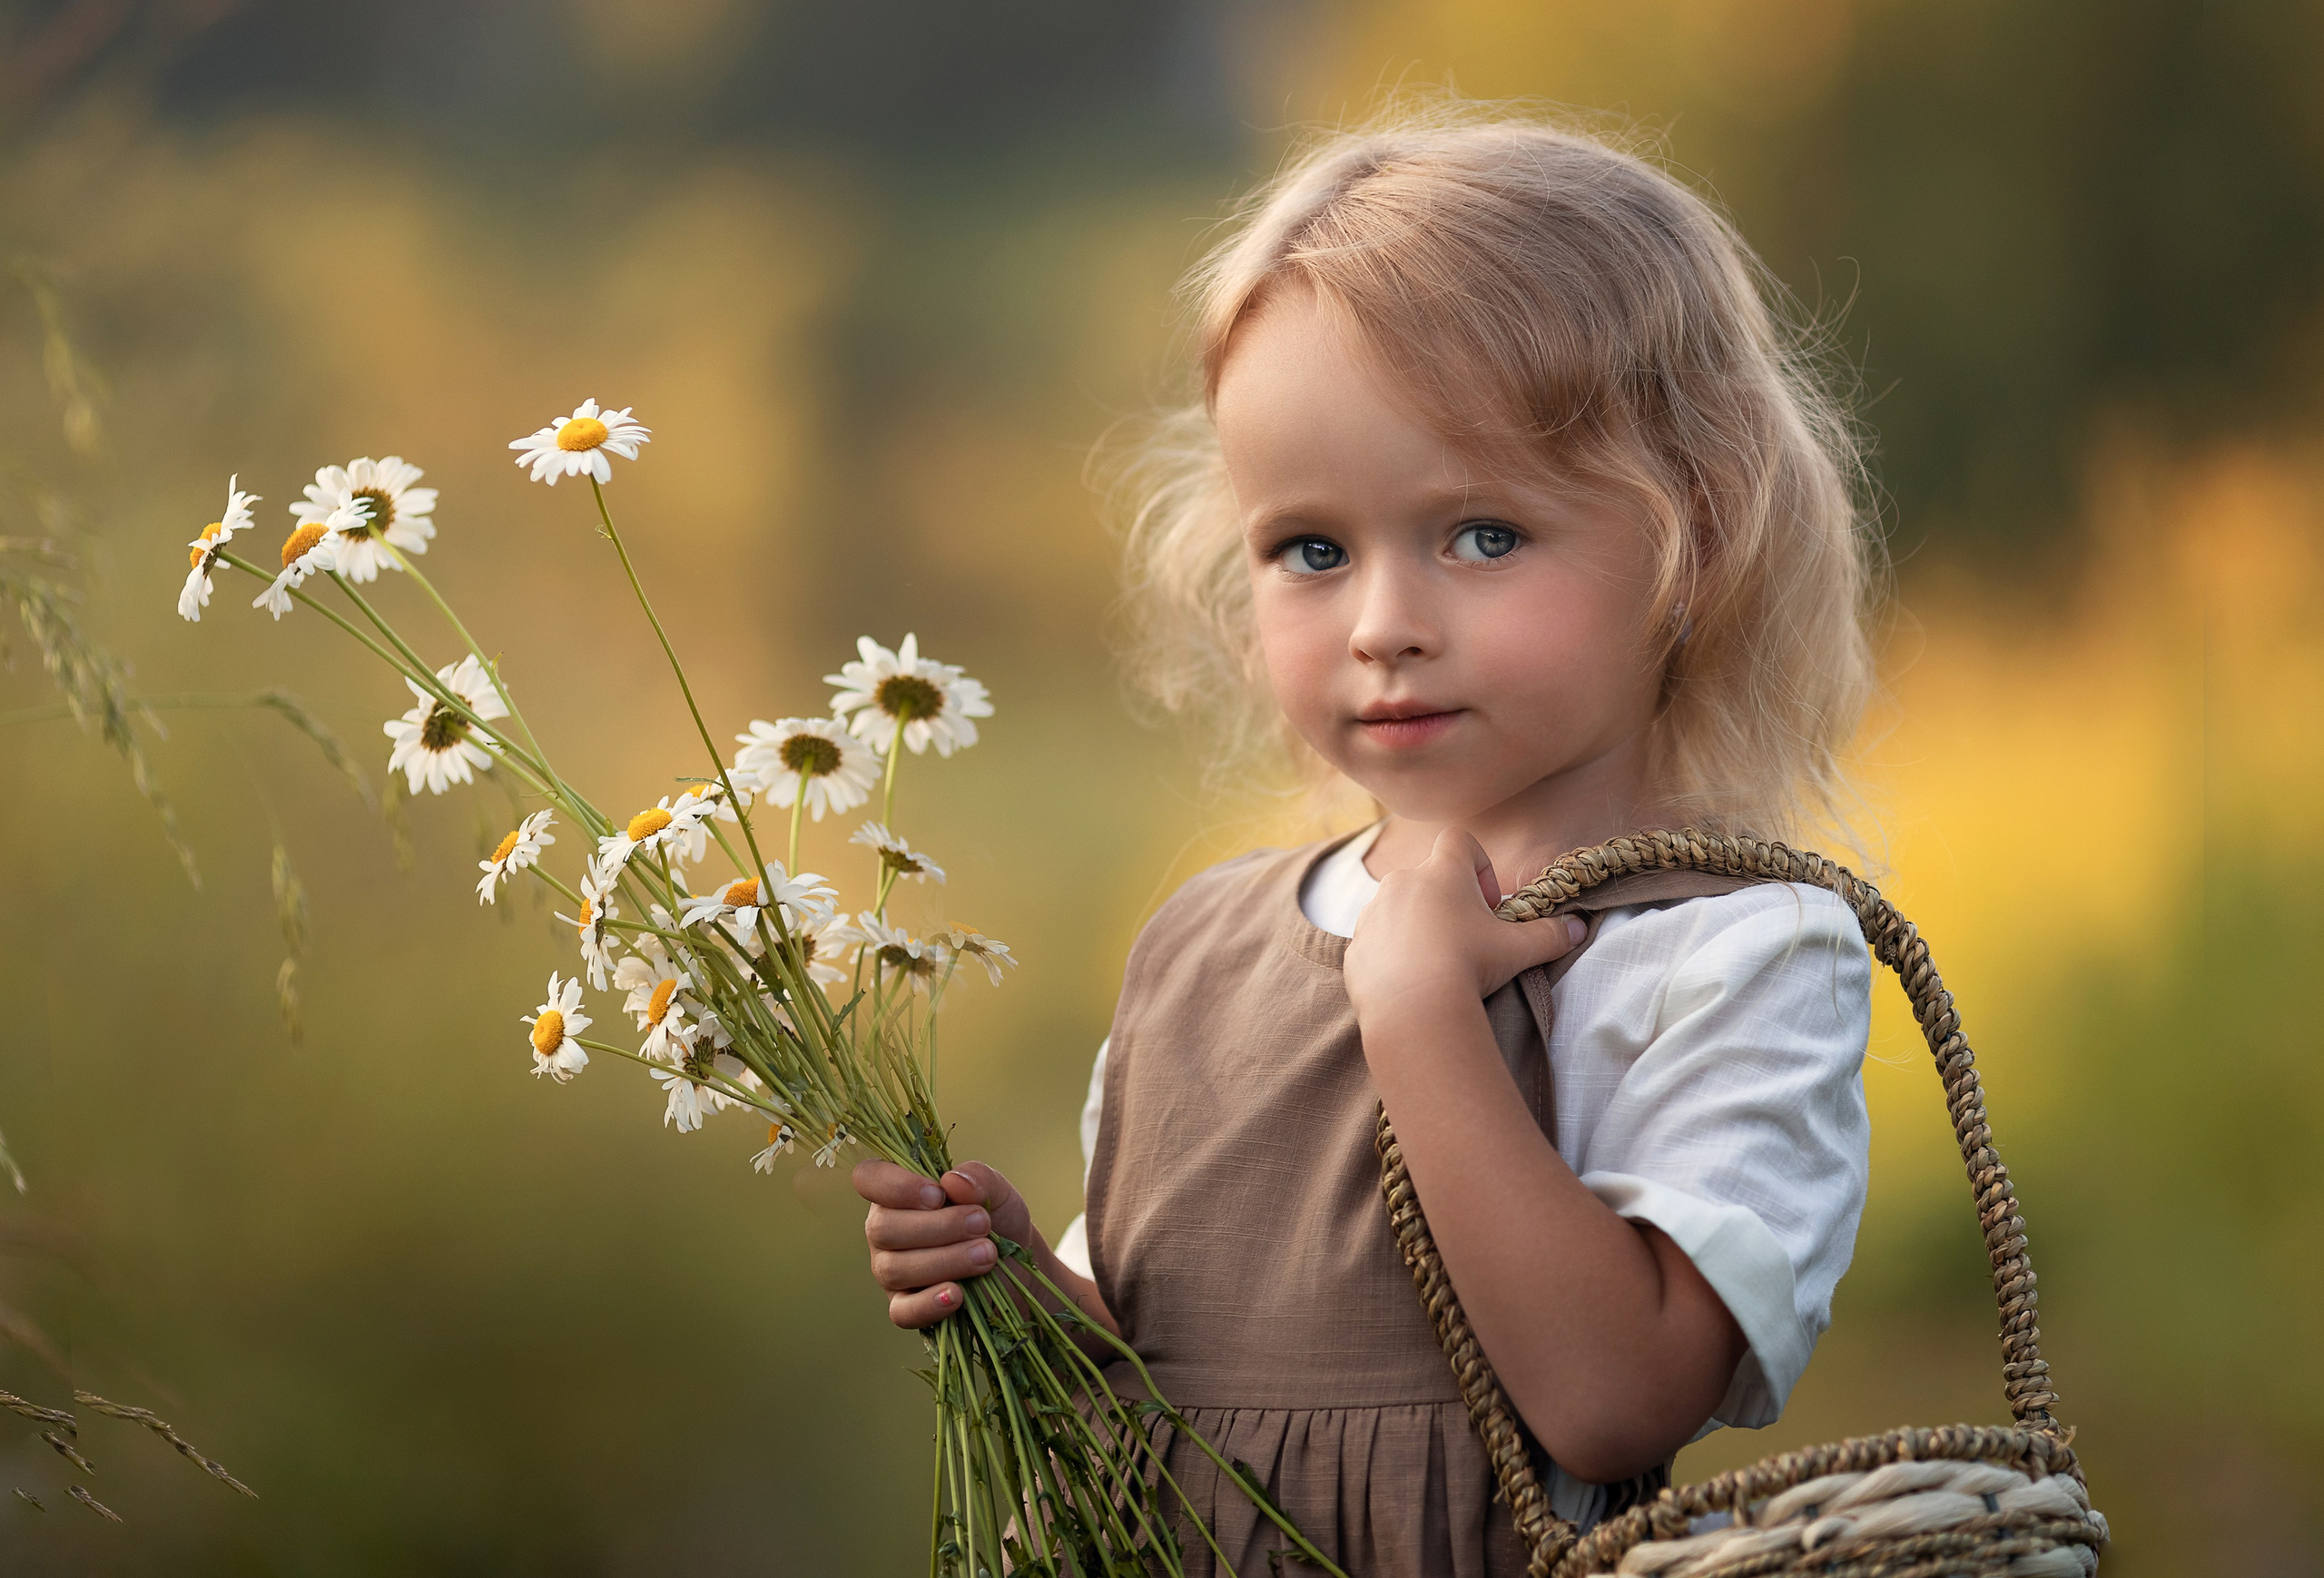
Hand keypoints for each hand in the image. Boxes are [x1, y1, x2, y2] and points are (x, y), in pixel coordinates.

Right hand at [854, 1158, 1033, 1328]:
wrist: (1017, 1265)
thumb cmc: (997, 1219)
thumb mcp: (996, 1190)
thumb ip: (978, 1177)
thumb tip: (952, 1181)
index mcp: (897, 1193)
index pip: (868, 1178)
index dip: (895, 1185)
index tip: (938, 1195)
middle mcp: (884, 1231)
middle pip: (883, 1228)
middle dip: (938, 1226)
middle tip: (982, 1224)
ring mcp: (890, 1272)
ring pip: (895, 1268)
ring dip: (946, 1260)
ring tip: (987, 1255)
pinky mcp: (905, 1307)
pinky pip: (903, 1311)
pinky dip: (929, 1304)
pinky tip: (956, 1295)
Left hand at [1343, 827, 1585, 1022]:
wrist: (1412, 1009)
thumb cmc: (1468, 966)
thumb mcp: (1518, 950)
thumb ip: (1550, 935)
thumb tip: (1580, 928)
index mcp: (1441, 873)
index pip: (1459, 841)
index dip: (1478, 865)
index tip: (1488, 903)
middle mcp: (1401, 883)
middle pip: (1428, 878)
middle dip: (1448, 904)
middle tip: (1468, 941)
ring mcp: (1372, 914)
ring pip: (1398, 910)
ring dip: (1418, 929)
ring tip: (1438, 967)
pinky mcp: (1355, 947)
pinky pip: (1376, 943)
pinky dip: (1392, 957)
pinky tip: (1412, 985)